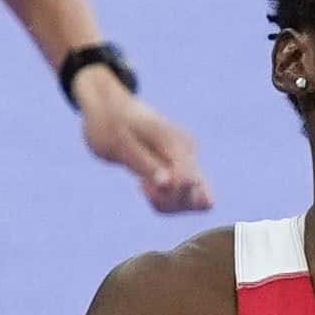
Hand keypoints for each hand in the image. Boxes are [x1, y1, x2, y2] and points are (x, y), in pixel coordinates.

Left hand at [76, 73, 212, 214]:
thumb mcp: (119, 144)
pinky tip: (145, 186)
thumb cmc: (113, 125)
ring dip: (167, 204)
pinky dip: (164, 201)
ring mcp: (189, 161)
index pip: (189, 181)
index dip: (168, 194)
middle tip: (142, 186)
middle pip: (202, 197)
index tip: (142, 185)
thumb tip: (167, 184)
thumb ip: (144, 163)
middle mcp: (189, 152)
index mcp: (175, 142)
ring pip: (196, 202)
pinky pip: (183, 199)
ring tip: (142, 185)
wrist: (113, 110)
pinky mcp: (184, 170)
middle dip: (170, 202)